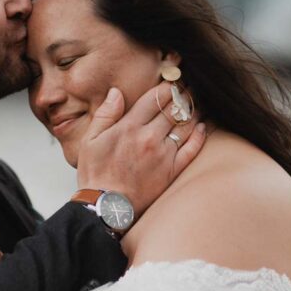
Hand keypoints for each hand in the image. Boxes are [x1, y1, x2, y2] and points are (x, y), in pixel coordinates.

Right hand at [76, 83, 205, 216]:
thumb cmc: (95, 174)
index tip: (171, 83)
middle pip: (174, 108)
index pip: (155, 97)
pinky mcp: (172, 171)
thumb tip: (116, 92)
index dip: (167, 86)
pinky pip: (193, 148)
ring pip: (186, 124)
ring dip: (192, 111)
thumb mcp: (89, 141)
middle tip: (186, 90)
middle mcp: (149, 138)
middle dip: (182, 95)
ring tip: (193, 105)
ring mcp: (164, 154)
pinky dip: (199, 135)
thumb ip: (105, 114)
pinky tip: (201, 127)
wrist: (106, 207)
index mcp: (129, 127)